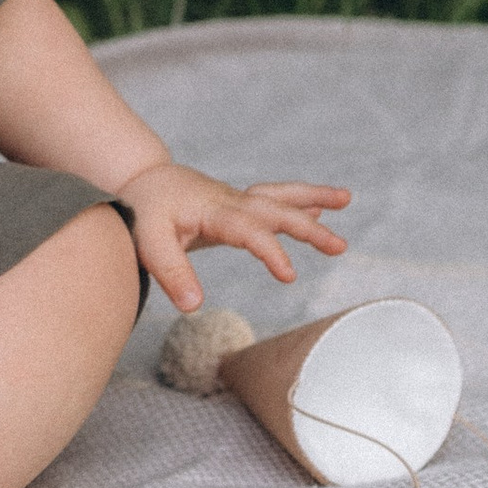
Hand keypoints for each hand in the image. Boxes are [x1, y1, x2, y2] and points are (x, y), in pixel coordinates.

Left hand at [113, 163, 350, 316]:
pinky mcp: (236, 203)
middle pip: (275, 210)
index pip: (249, 230)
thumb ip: (171, 273)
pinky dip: (298, 200)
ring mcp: (236, 199)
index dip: (271, 251)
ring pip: (279, 196)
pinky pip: (272, 198)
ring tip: (346, 199)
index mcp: (213, 210)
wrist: (141, 180)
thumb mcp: (148, 243)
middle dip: (308, 228)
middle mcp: (231, 200)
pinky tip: (319, 210)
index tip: (290, 275)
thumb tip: (194, 306)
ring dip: (312, 198)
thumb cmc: (142, 212)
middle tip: (340, 247)